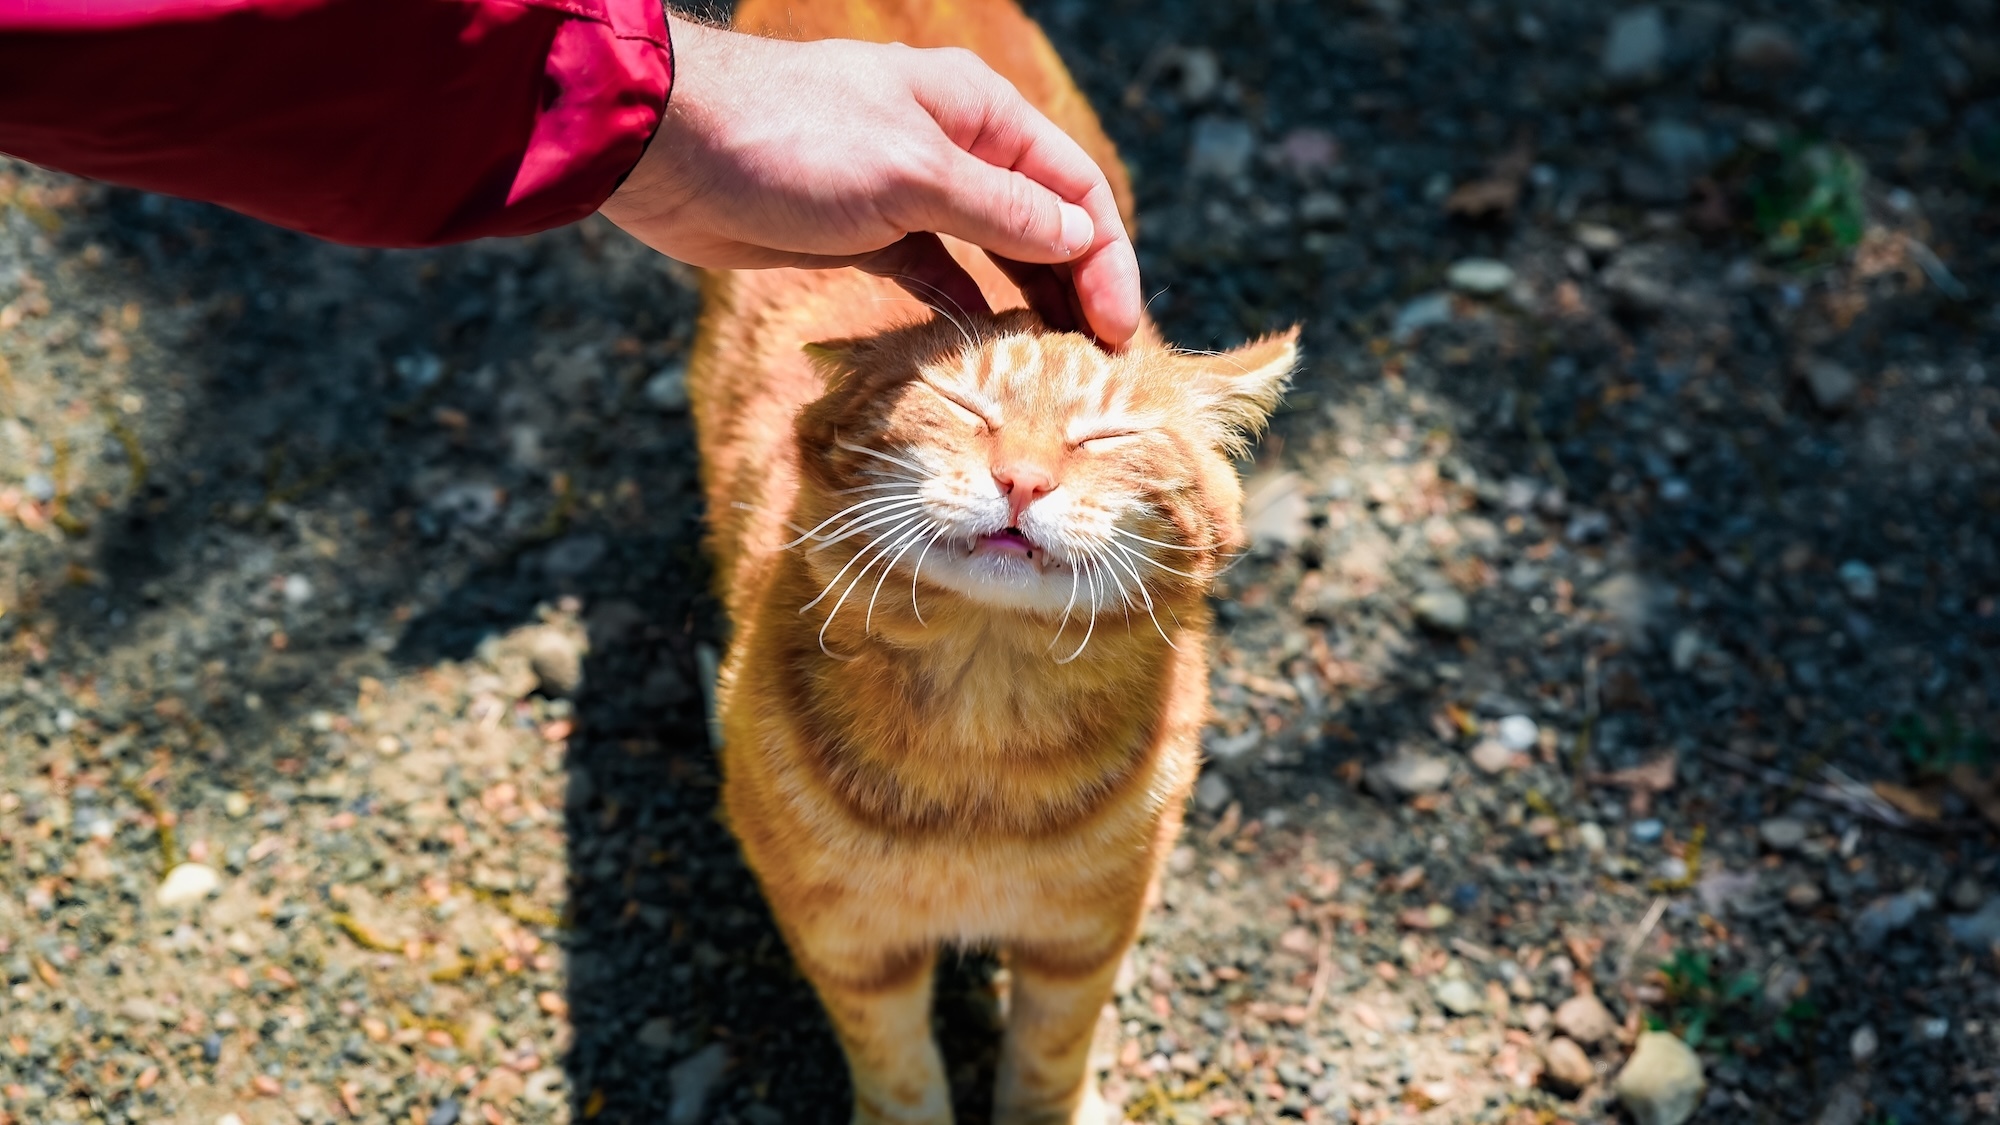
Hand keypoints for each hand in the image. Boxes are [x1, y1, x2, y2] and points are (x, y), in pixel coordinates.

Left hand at [599, 15, 1140, 346]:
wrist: (671, 152)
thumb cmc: (794, 141)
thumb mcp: (912, 174)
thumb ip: (999, 212)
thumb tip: (1078, 239)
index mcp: (978, 111)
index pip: (1073, 187)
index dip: (1107, 259)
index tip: (1121, 331)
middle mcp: (954, 147)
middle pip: (1041, 223)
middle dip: (1076, 288)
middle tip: (1101, 367)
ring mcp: (909, 192)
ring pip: (993, 254)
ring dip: (1027, 306)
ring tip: (1056, 369)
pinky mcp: (865, 235)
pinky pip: (938, 277)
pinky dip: (966, 312)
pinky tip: (988, 355)